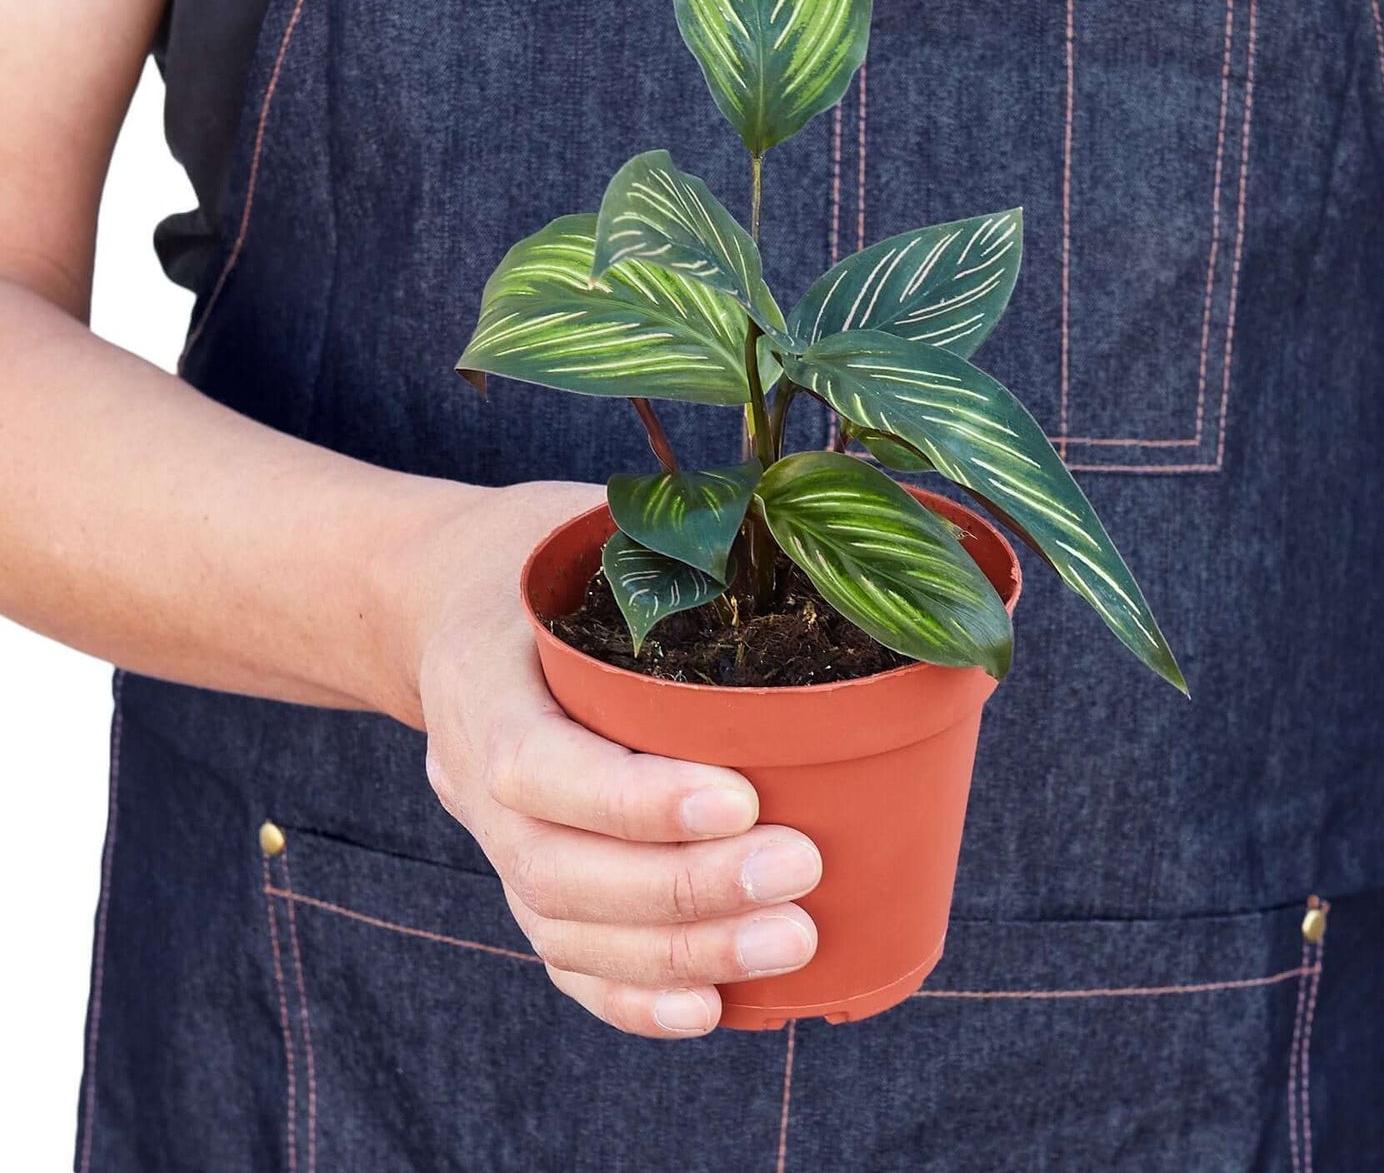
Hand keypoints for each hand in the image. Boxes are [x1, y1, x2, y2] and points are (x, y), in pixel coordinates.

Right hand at [404, 480, 821, 1037]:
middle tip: (800, 871)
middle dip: (684, 888)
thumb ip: (665, 544)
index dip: (634, 800)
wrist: (437, 600)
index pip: (536, 764)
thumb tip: (803, 552)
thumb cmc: (533, 551)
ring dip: (680, 952)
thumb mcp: (580, 517)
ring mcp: (489, 835)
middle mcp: (467, 773)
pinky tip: (711, 1007)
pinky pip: (564, 956)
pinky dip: (633, 996)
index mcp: (478, 679)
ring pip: (564, 927)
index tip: (741, 799)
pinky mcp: (519, 870)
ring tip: (790, 940)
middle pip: (556, 867)